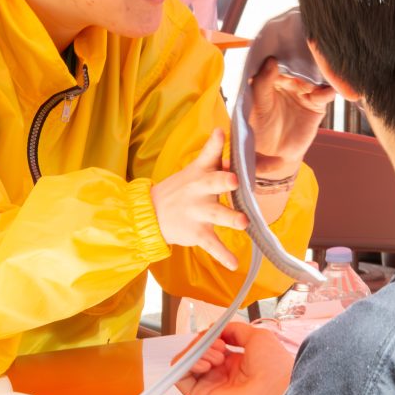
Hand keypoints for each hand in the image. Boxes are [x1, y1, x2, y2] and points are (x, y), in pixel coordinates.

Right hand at [151, 128, 248, 269]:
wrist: (151, 215)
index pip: (208, 155)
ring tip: (244, 223)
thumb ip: (212, 154)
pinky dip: (222, 255)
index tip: (222, 133)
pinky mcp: (198, 233)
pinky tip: (234, 263)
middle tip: (234, 181)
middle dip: (223, 181)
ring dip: (230, 219)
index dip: (215, 144)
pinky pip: (212, 245)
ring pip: (216, 215)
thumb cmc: (180, 189)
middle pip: (212, 183)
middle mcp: (199, 191)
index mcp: (200, 173)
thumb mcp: (194, 170)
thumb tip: (223, 131)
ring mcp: (198, 213)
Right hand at [175, 322, 293, 394]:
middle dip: (205, 342)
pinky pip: (180, 376)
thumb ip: (233, 329)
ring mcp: (208, 384)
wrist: (276, 388)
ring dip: (197, 352)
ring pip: (186, 360)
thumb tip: (215, 328)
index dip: (210, 337)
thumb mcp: (255, 335)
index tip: (222, 337)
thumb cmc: (272, 365)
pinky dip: (187, 364)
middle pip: (195, 351)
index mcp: (231, 362)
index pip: (208, 345)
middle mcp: (218, 374)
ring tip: (217, 358)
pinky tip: (205, 365)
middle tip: (221, 347)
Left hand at [248, 58, 333, 177]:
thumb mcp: (257, 105)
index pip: (276, 60)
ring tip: (319, 70)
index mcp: (269, 79)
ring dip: (317, 73)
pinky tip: (328, 90)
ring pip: (313, 77)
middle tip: (307, 50)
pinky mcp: (316, 104)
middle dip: (302, 58)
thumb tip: (271, 61)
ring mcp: (303, 91)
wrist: (273, 154)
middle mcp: (287, 81)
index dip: (281, 51)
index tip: (284, 43)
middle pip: (298, 65)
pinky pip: (325, 94)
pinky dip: (328, 91)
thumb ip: (261, 84)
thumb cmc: (259, 129)